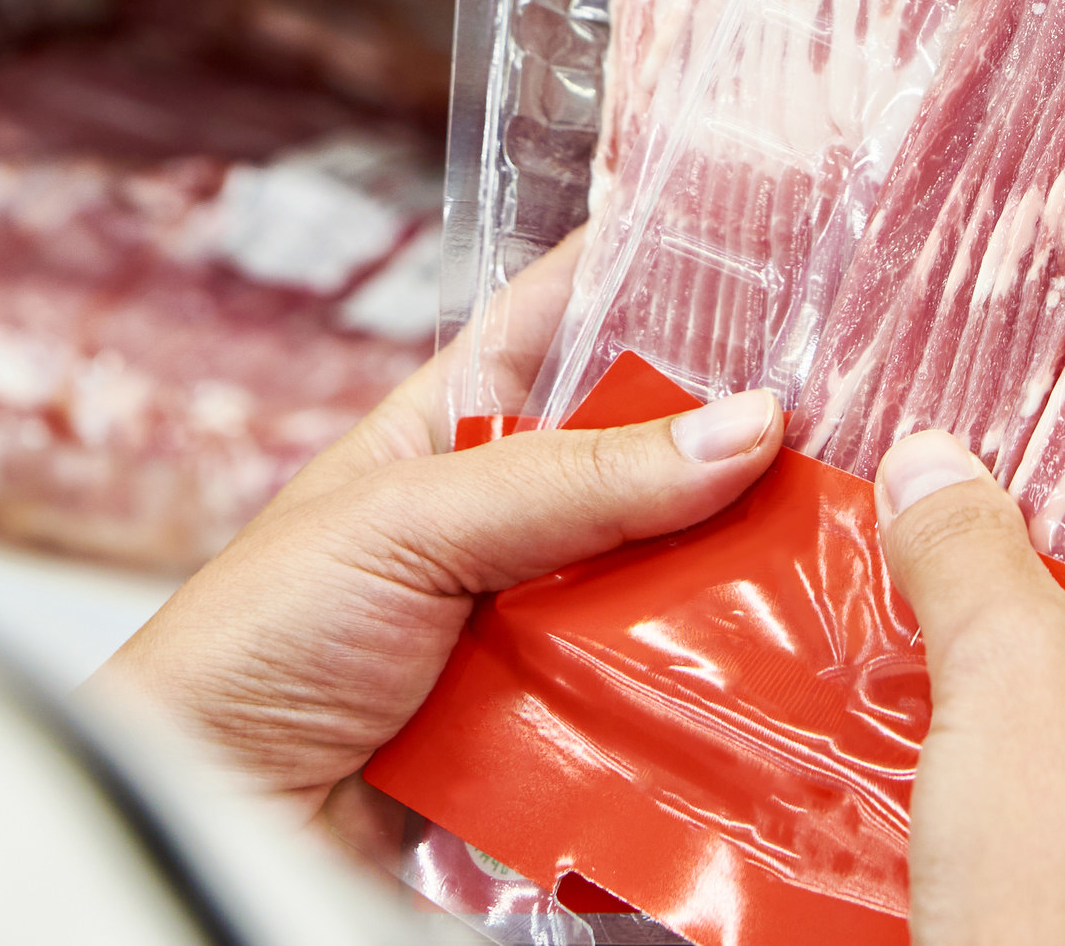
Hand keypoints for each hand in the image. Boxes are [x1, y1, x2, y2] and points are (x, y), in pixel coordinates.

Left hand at [84, 235, 784, 825]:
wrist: (211, 825)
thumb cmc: (253, 646)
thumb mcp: (409, 523)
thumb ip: (574, 479)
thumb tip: (746, 426)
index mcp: (457, 427)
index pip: (570, 316)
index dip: (655, 271)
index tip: (770, 239)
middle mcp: (516, 519)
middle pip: (656, 456)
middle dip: (742, 442)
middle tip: (852, 414)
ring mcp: (547, 626)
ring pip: (680, 578)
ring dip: (748, 573)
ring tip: (851, 538)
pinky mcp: (571, 731)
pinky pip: (672, 698)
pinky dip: (726, 690)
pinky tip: (798, 665)